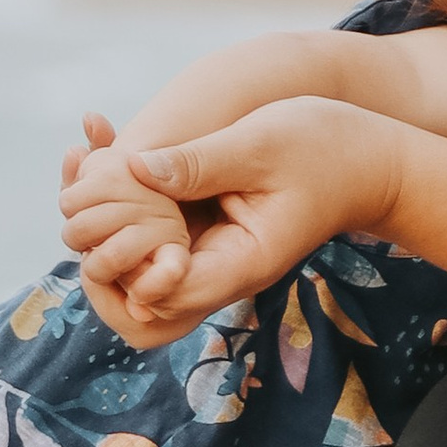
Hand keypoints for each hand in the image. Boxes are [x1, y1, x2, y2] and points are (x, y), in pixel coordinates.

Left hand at [58, 98, 405, 344]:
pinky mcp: (206, 236)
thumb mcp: (263, 142)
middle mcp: (221, 272)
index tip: (110, 216)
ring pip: (138, 274)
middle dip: (102, 259)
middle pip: (141, 303)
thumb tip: (134, 168)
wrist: (368, 161)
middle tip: (78, 196)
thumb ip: (201, 161)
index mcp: (240, 263)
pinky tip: (104, 156)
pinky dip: (124, 209)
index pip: (165, 295)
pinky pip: (152, 241)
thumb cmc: (327, 148)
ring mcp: (212, 257)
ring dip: (105, 230)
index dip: (125, 265)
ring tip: (82, 164)